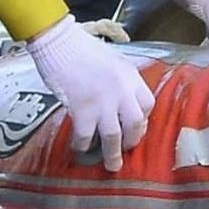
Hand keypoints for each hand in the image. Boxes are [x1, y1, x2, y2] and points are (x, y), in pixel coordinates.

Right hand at [25, 15, 154, 170]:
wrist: (60, 43)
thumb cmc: (82, 50)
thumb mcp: (113, 62)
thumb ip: (122, 81)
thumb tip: (122, 103)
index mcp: (131, 77)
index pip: (148, 104)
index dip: (143, 119)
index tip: (135, 126)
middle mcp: (122, 90)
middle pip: (135, 123)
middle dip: (132, 140)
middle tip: (126, 148)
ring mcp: (103, 101)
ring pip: (114, 135)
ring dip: (113, 153)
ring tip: (112, 165)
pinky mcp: (82, 108)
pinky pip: (87, 135)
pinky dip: (84, 145)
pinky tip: (81, 149)